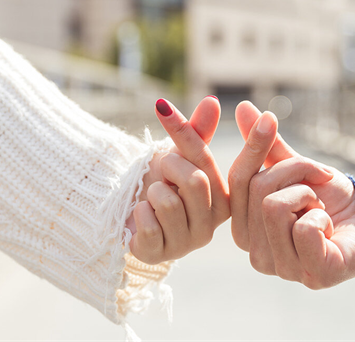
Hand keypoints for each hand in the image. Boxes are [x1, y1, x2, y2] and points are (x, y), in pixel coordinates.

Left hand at [128, 97, 229, 263]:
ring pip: (169, 202)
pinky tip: (143, 217)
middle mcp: (214, 223)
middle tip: (164, 172)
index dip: (198, 138)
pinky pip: (148, 221)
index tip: (221, 114)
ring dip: (153, 192)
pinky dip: (138, 211)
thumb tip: (212, 101)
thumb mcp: (179, 155)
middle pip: (195, 181)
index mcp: (226, 199)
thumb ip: (196, 131)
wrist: (128, 212)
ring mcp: (188, 242)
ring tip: (154, 198)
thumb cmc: (161, 182)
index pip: (213, 162)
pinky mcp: (161, 254)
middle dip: (170, 167)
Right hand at [228, 101, 354, 288]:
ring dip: (309, 194)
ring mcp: (283, 269)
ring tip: (322, 208)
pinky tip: (330, 229)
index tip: (270, 119)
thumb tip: (242, 108)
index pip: (235, 182)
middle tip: (320, 180)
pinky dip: (322, 217)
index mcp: (245, 229)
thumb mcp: (297, 169)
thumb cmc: (332, 199)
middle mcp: (256, 254)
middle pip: (257, 190)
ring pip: (275, 207)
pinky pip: (303, 228)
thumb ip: (267, 147)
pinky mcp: (313, 275)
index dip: (253, 147)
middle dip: (296, 172)